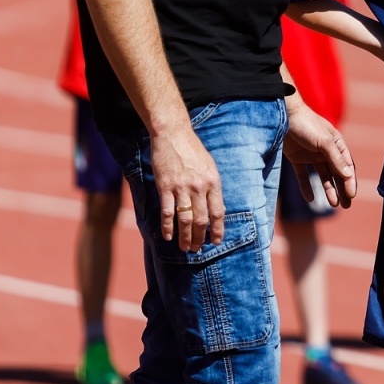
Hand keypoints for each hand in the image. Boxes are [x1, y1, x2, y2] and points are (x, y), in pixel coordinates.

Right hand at [151, 125, 223, 250]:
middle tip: (197, 249)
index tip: (216, 241)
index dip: (218, 229)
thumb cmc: (193, 150)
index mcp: (213, 182)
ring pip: (185, 219)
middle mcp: (199, 187)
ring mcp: (182, 188)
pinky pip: (167, 212)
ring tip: (185, 247)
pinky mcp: (165, 187)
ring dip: (185, 236)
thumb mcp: (210, 166)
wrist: (173, 135)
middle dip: (200, 237)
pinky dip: (167, 227)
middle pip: (201, 219)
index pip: (218, 212)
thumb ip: (212, 187)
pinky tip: (168, 236)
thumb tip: (216, 208)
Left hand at [284, 102, 356, 208]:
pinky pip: (304, 176)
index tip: (351, 196)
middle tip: (346, 206)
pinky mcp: (297, 158)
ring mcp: (311, 155)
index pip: (347, 166)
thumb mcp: (324, 142)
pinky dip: (307, 187)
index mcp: (336, 145)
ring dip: (329, 190)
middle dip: (343, 189)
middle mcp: (326, 151)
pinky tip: (310, 199)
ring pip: (323, 176)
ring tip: (333, 204)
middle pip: (337, 173)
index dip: (350, 182)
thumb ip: (336, 159)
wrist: (282, 115)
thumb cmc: (307, 125)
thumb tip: (349, 175)